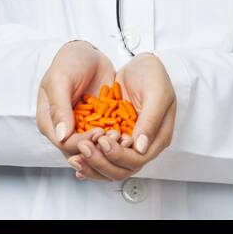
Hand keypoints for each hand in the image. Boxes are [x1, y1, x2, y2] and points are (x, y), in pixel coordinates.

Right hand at [37, 40, 116, 163]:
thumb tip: (61, 136)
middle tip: (115, 136)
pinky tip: (128, 134)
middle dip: (98, 147)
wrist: (88, 53)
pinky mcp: (97, 125)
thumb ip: (60, 107)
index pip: (64, 143)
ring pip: (94, 147)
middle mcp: (64, 129)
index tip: (98, 132)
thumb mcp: (60, 80)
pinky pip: (106, 137)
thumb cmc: (69, 62)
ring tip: (123, 136)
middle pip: (79, 150)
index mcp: (49, 122)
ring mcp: (81, 128)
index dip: (81, 142)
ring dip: (109, 146)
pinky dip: (116, 137)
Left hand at [64, 52, 176, 182]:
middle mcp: (143, 145)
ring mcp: (127, 141)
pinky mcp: (114, 136)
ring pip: (109, 165)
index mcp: (158, 138)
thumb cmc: (153, 75)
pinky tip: (75, 158)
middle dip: (101, 162)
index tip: (102, 141)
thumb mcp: (157, 93)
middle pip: (121, 168)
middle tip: (83, 147)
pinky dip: (89, 159)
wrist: (141, 64)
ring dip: (92, 164)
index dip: (118, 155)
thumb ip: (150, 120)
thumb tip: (140, 147)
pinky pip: (101, 154)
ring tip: (74, 156)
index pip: (137, 160)